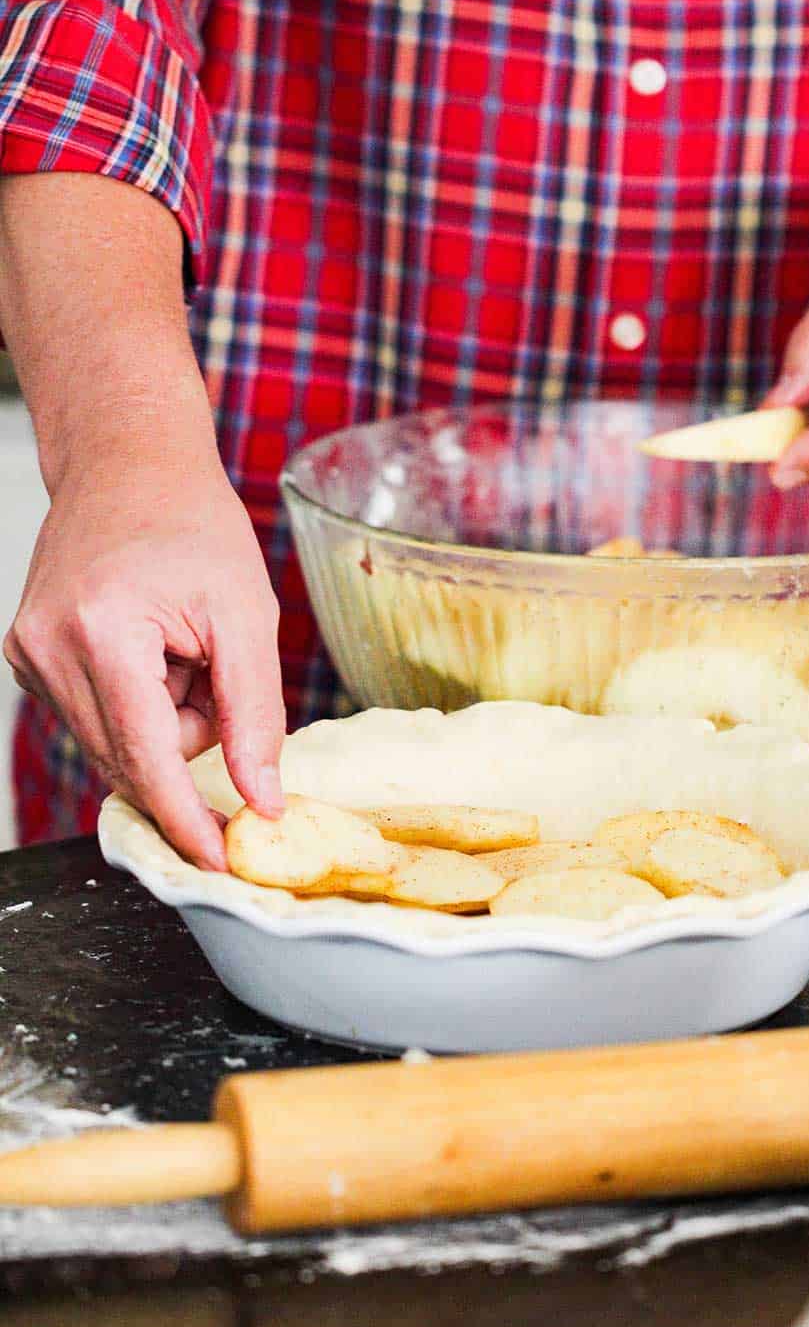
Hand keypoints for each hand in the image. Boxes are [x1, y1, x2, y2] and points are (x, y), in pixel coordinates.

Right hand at [4, 446, 284, 868]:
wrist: (128, 465)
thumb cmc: (193, 526)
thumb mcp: (247, 617)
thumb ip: (256, 716)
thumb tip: (263, 802)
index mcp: (100, 632)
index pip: (145, 760)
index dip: (185, 818)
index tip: (217, 861)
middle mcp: (46, 649)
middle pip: (132, 758)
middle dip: (188, 735)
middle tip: (210, 666)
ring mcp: (27, 654)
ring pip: (115, 745)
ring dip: (163, 717)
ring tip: (180, 647)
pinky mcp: (27, 657)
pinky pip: (98, 718)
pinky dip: (138, 701)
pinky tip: (151, 649)